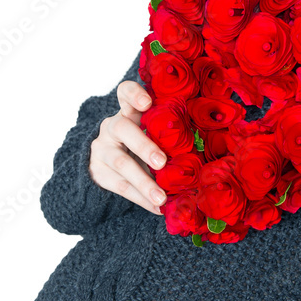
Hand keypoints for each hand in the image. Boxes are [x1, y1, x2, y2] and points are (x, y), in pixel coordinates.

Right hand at [88, 81, 167, 214]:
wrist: (106, 163)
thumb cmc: (141, 142)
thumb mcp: (151, 132)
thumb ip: (167, 135)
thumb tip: (202, 156)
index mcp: (129, 111)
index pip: (125, 92)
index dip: (134, 94)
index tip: (147, 102)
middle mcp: (113, 126)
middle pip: (123, 128)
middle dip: (143, 145)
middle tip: (162, 162)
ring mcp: (102, 148)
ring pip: (120, 163)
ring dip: (144, 182)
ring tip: (161, 198)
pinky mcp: (98, 171)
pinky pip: (120, 186)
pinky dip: (141, 199)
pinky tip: (157, 208)